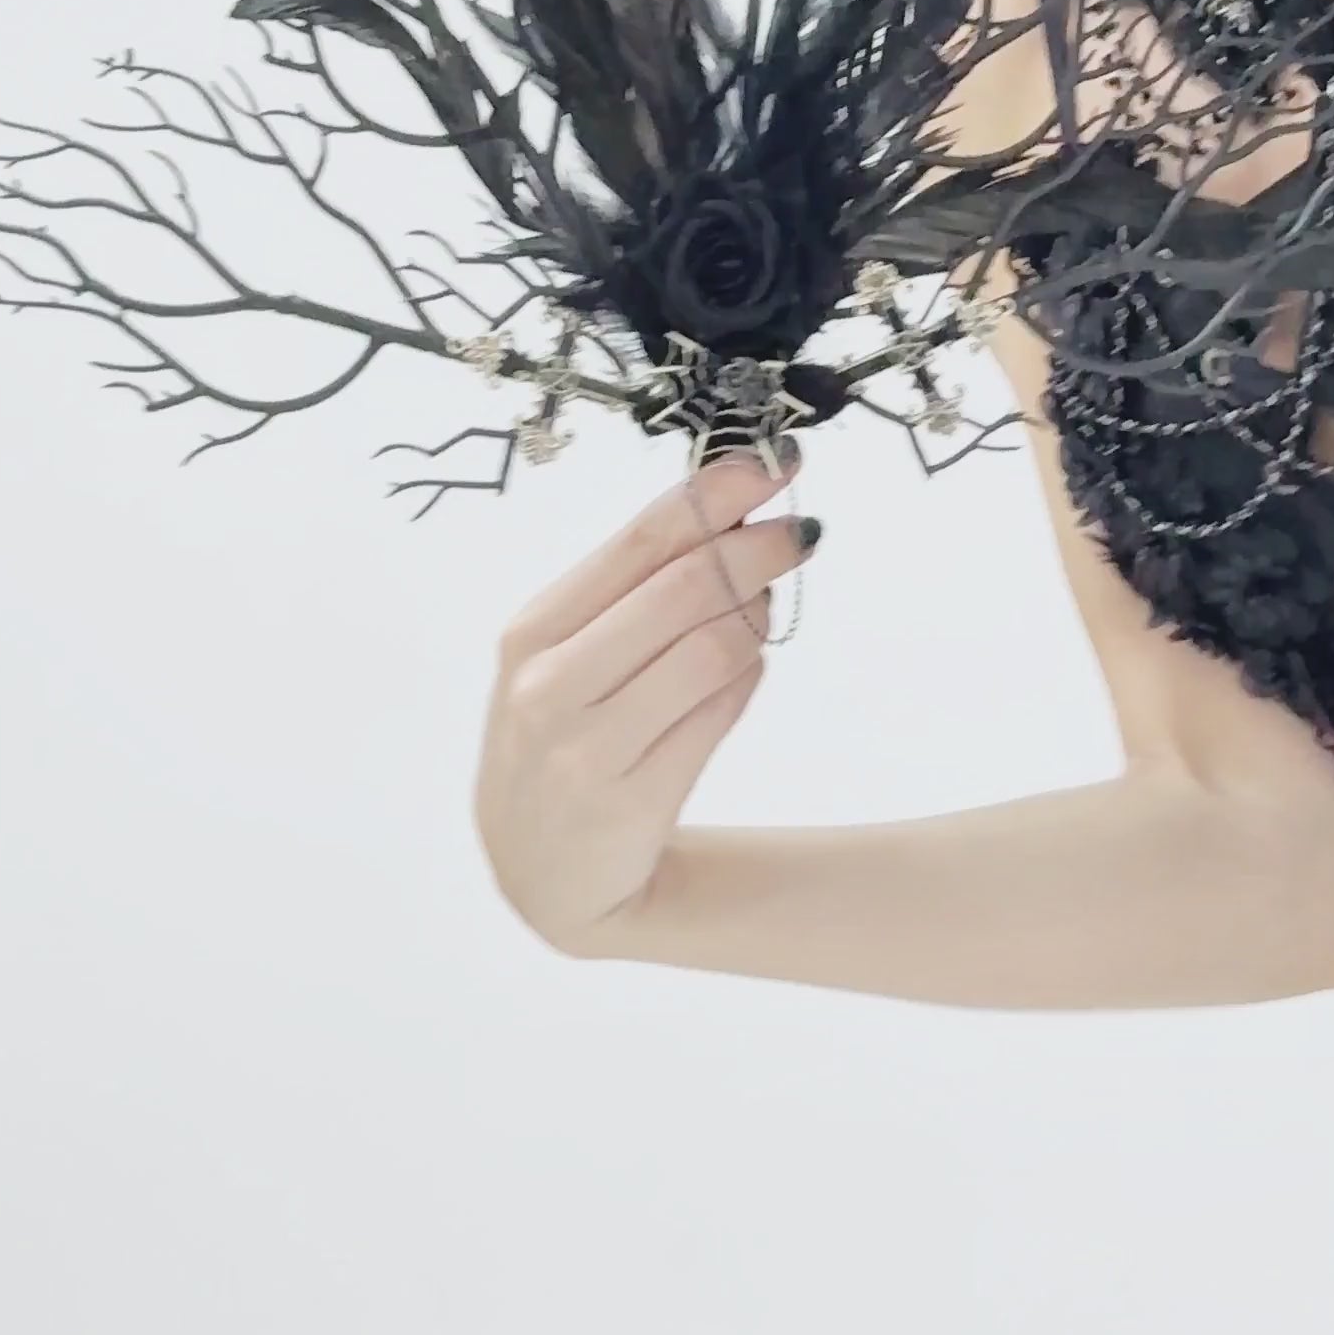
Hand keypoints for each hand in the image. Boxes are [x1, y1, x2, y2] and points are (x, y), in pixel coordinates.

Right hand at [474, 444, 815, 954]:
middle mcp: (551, 683)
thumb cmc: (562, 739)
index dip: (718, 490)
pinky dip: (747, 676)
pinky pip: (720, 710)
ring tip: (762, 608)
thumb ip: (633, 589)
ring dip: (757, 617)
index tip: (775, 460)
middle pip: (685, 586)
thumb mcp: (565, 658)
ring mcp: (589, 745)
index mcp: (532, 630)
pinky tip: (743, 667)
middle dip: (757, 546)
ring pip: (713, 647)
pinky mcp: (634, 798)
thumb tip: (734, 505)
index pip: (641, 536)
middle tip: (801, 530)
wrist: (543, 874)